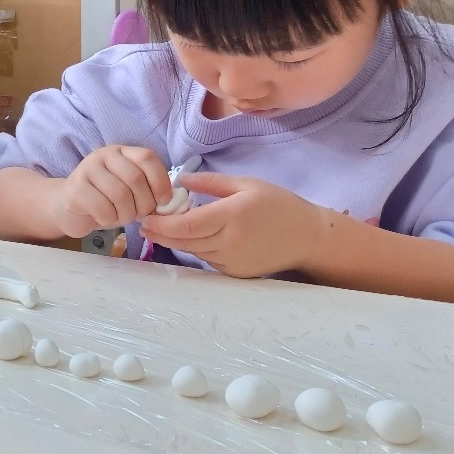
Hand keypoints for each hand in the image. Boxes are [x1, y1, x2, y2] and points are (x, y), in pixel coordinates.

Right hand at [50, 145, 173, 238]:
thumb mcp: (129, 189)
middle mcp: (103, 155)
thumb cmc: (105, 199)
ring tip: (120, 217)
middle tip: (138, 215)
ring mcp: (86, 170)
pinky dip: (109, 219)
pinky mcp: (75, 189)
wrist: (67, 207)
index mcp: (121, 152)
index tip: (163, 201)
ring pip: (120, 195)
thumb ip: (148, 189)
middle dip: (144, 204)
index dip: (160, 181)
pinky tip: (104, 218)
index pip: (147, 158)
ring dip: (126, 214)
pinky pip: (103, 208)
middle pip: (135, 179)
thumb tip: (170, 202)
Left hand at [139, 172, 325, 277]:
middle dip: (162, 234)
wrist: (307, 237)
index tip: (146, 217)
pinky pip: (207, 259)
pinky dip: (197, 248)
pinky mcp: (235, 273)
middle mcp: (231, 242)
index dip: (162, 225)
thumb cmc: (278, 204)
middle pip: (185, 241)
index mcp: (233, 216)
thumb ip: (210, 182)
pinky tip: (194, 237)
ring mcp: (233, 261)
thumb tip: (179, 181)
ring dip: (177, 241)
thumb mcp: (246, 184)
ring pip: (194, 252)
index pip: (187, 225)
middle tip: (145, 223)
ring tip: (165, 228)